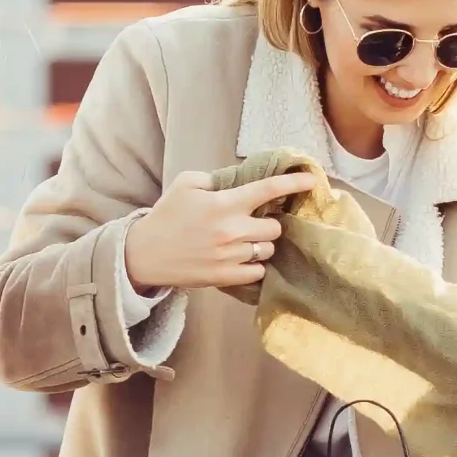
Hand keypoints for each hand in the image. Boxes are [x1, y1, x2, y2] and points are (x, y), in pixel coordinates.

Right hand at [124, 168, 317, 292]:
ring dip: (261, 245)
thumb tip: (238, 181)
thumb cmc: (165, 216)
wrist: (144, 254)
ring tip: (244, 242)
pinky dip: (254, 265)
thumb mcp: (185, 184)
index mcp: (224, 204)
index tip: (312, 181)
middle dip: (269, 224)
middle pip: (275, 228)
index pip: (268, 190)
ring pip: (268, 250)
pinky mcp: (226, 277)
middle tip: (253, 223)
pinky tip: (240, 259)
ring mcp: (230, 256)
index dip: (294, 184)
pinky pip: (257, 271)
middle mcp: (232, 230)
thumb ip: (215, 179)